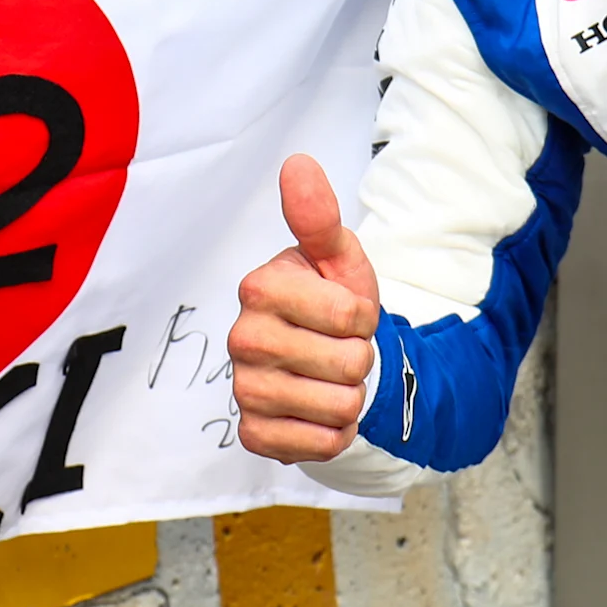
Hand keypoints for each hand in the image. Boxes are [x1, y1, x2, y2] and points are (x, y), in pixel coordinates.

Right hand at [228, 154, 380, 462]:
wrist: (322, 360)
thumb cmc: (331, 303)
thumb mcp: (336, 258)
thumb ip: (318, 216)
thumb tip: (298, 162)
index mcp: (260, 287)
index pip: (350, 316)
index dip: (364, 317)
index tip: (346, 311)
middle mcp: (243, 338)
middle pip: (349, 364)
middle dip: (359, 359)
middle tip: (338, 348)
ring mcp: (244, 389)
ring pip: (339, 406)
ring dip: (350, 397)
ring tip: (329, 378)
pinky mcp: (253, 433)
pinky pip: (320, 445)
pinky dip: (334, 432)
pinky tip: (318, 410)